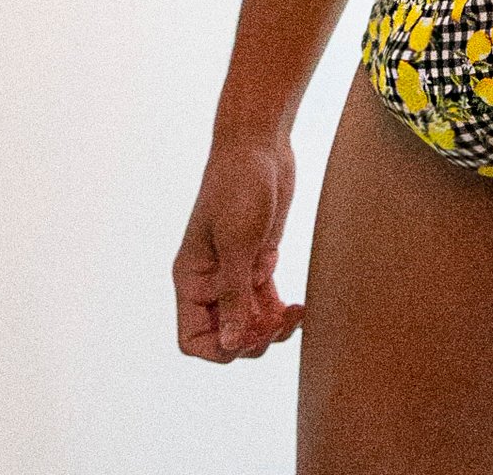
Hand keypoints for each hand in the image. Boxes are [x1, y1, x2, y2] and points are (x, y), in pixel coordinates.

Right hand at [173, 137, 303, 362]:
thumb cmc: (238, 186)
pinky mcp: (258, 260)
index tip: (250, 333)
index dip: (220, 347)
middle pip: (225, 336)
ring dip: (271, 328)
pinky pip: (266, 302)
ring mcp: (235, 272)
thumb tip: (230, 344)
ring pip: (249, 323)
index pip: (193, 338)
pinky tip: (300, 308)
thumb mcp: (236, 243)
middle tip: (277, 321)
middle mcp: (210, 281)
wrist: (260, 144)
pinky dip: (281, 311)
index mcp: (192, 279)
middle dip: (252, 338)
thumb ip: (233, 295)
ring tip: (294, 314)